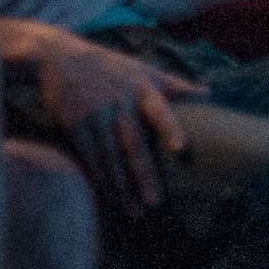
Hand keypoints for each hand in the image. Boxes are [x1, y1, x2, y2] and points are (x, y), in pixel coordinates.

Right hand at [13, 29, 197, 213]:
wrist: (60, 57)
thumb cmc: (110, 67)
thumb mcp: (141, 69)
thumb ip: (173, 84)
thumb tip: (208, 93)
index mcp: (141, 88)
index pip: (158, 109)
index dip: (169, 127)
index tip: (179, 148)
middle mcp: (119, 101)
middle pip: (132, 143)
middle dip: (143, 174)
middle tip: (155, 202)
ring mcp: (95, 113)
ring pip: (110, 156)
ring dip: (122, 186)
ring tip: (134, 212)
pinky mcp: (75, 124)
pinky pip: (90, 157)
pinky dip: (100, 179)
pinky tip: (110, 198)